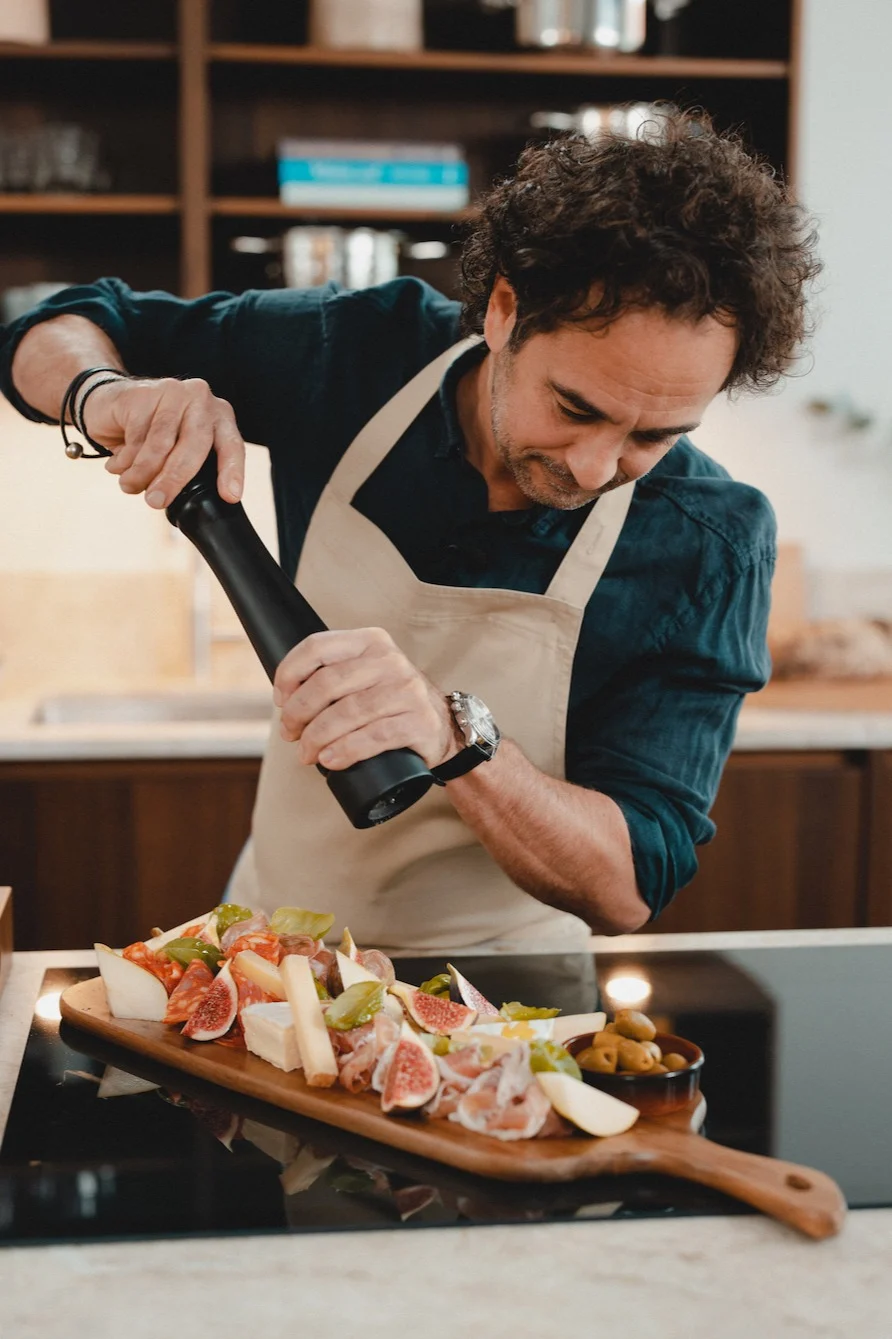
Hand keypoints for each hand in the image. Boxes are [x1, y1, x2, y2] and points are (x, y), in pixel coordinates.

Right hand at [81, 376, 245, 507]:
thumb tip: (199, 505)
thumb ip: (193, 469)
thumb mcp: (178, 451)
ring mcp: (172, 392)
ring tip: (130, 485)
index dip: (232, 471)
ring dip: (142, 473)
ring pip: (161, 444)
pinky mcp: (142, 394)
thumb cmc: (151, 435)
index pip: (232, 444)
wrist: (109, 406)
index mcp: (218, 415)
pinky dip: (124, 460)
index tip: (229, 496)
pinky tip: (117, 465)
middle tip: (157, 501)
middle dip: (175, 479)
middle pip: (195, 444)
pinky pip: (135, 437)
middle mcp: (200, 399)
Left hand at [274, 627, 461, 770]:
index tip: (281, 700)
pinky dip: (345, 751)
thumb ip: (333, 673)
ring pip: (347, 712)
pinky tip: (330, 760)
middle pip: (327, 683)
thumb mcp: (365, 675)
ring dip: (317, 737)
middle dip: (298, 713)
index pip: (317, 647)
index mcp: (371, 641)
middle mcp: (390, 661)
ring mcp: (408, 690)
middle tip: (290, 734)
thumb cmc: (390, 703)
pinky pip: (373, 737)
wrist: (442, 726)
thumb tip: (285, 697)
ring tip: (306, 753)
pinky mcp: (419, 722)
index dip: (289, 673)